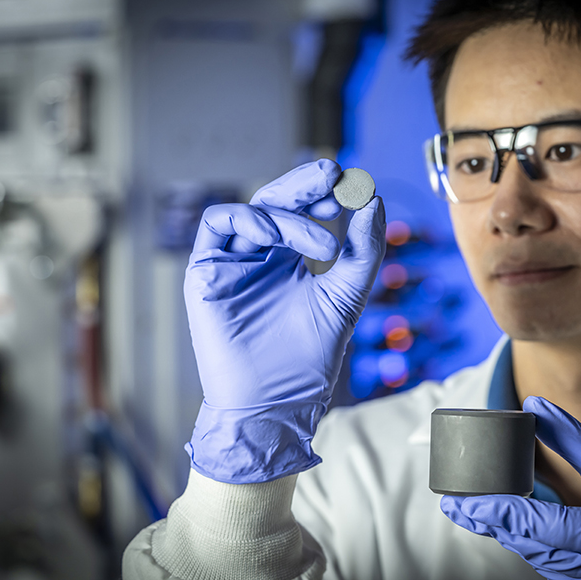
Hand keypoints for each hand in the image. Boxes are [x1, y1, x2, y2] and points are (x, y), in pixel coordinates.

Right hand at [183, 160, 385, 483]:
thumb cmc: (308, 360)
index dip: (325, 194)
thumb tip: (375, 200)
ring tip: (324, 244)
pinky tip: (277, 236)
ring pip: (251, 211)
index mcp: (286, 260)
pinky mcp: (205, 273)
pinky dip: (249, 220)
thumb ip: (362, 252)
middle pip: (275, 202)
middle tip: (334, 175)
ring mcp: (230, 263)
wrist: (276, 405)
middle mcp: (256, 256)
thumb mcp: (346, 297)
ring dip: (288, 214)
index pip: (302, 211)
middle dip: (304, 185)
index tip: (355, 186)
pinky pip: (218, 226)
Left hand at [441, 396, 580, 579]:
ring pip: (531, 554)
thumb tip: (537, 407)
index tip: (460, 500)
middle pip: (523, 542)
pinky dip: (522, 539)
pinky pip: (546, 561)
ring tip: (468, 507)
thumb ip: (580, 444)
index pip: (534, 524)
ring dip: (500, 530)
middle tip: (451, 501)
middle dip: (486, 520)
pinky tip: (505, 523)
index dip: (493, 511)